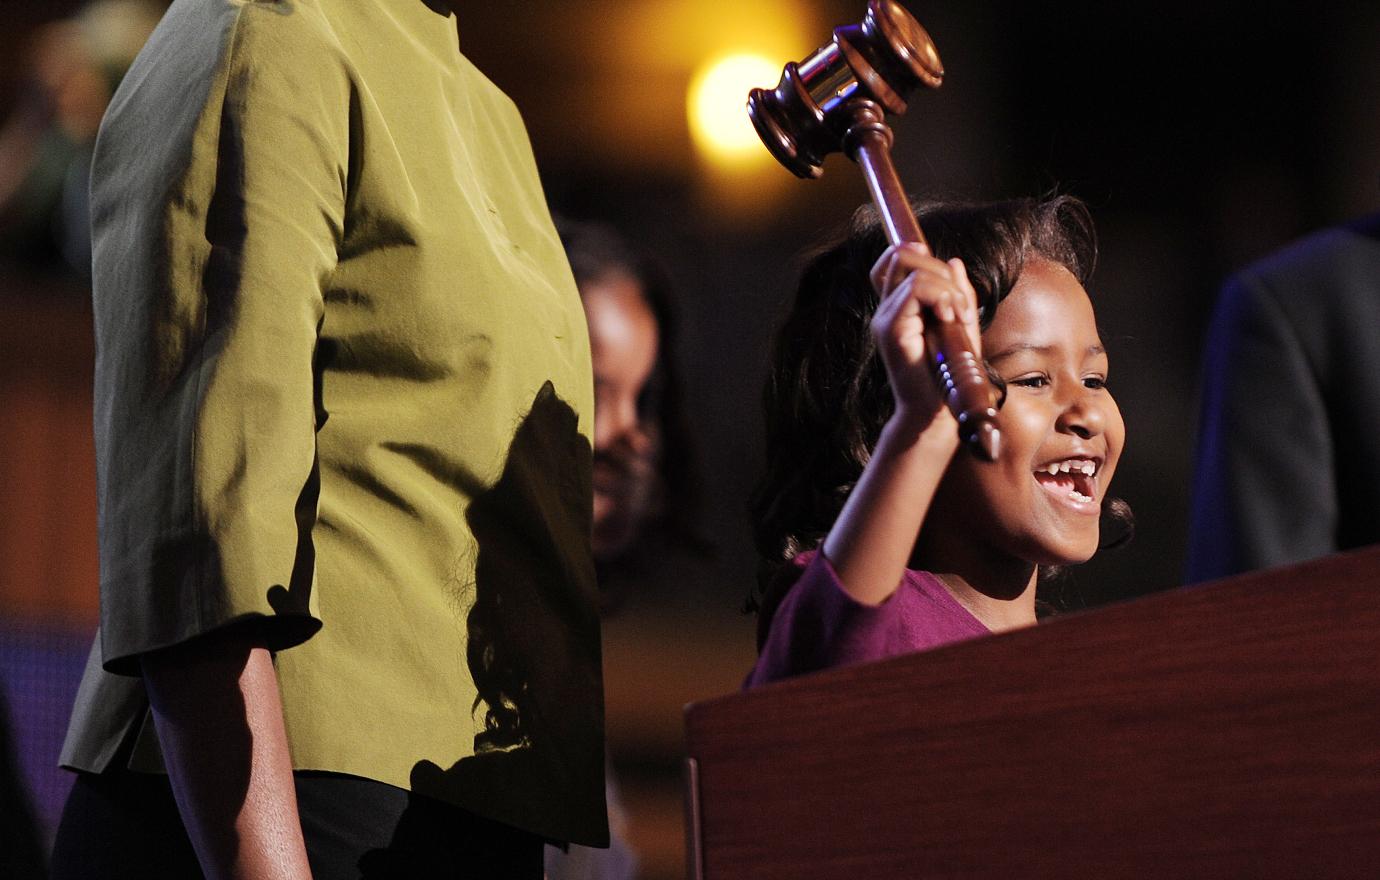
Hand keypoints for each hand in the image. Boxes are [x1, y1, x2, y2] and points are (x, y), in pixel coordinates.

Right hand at [869, 242, 981, 431]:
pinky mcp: (891, 329)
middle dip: (938, 267)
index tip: (947, 275)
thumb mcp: (961, 327)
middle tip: (959, 305)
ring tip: (958, 316)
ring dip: (947, 287)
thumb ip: (958, 294)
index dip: (915, 253)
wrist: (934, 412)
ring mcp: (885, 319)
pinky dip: (941, 296)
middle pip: (901, 255)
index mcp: (899, 309)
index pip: (893, 261)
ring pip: (913, 269)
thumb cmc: (947, 377)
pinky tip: (950, 318)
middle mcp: (886, 311)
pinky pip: (916, 289)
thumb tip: (954, 262)